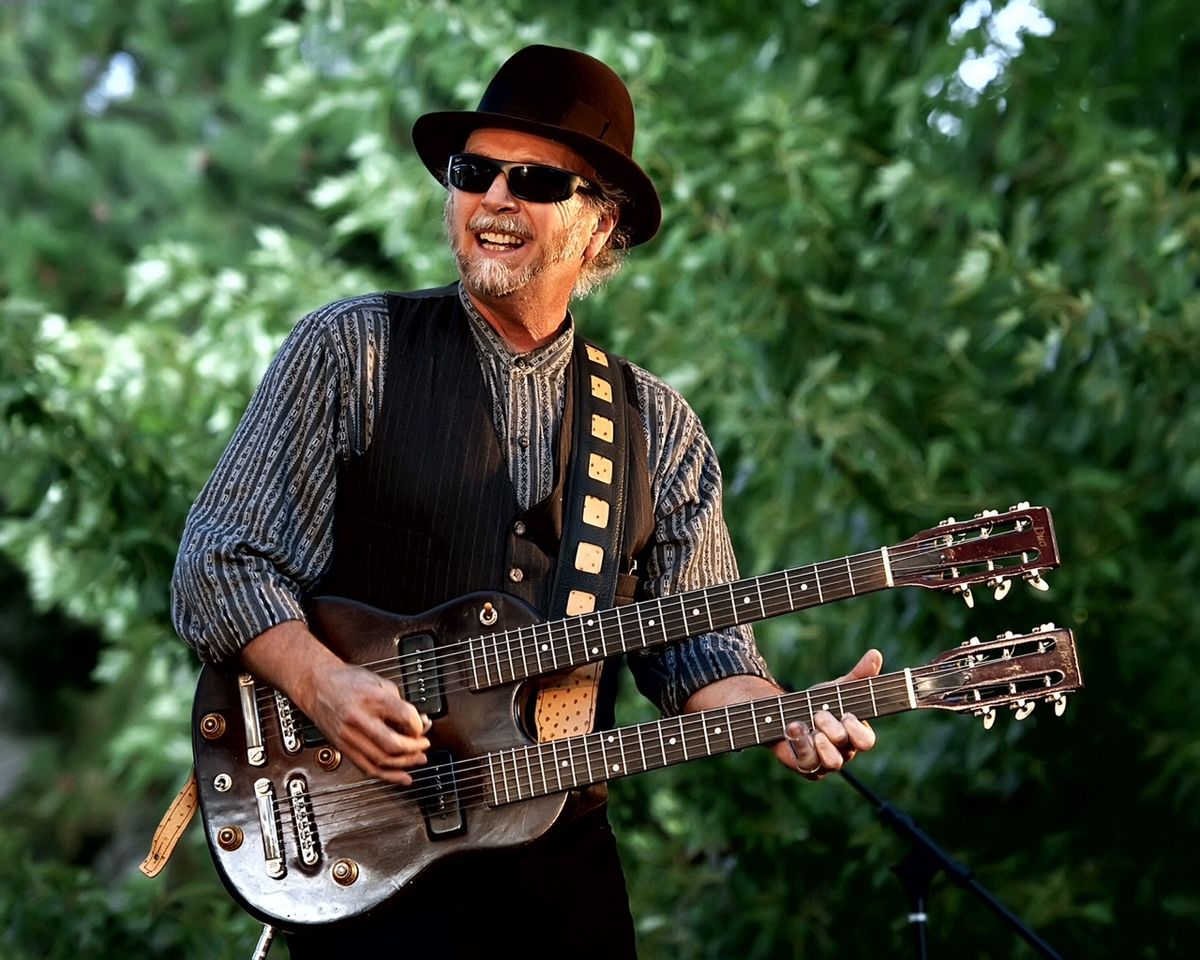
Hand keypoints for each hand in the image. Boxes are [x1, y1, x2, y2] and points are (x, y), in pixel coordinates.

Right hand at [305, 660, 432, 784]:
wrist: (316, 685)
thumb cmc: (347, 681)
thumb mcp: (379, 682)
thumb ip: (400, 703)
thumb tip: (419, 722)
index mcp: (371, 698)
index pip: (405, 717)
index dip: (419, 725)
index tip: (422, 726)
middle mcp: (358, 719)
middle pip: (393, 744)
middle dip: (414, 748)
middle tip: (424, 745)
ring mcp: (348, 736)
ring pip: (381, 760)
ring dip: (404, 763)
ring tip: (418, 759)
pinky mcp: (343, 747)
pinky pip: (367, 768)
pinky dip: (387, 776)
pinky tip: (401, 777)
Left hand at [774, 648, 881, 779]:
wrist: (787, 714)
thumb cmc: (819, 703)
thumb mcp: (838, 688)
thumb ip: (859, 675)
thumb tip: (876, 654)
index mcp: (855, 734)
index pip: (867, 741)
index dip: (857, 729)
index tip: (845, 714)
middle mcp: (844, 752)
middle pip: (848, 748)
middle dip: (833, 729)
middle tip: (819, 714)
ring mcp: (826, 763)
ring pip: (833, 762)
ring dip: (821, 742)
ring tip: (810, 725)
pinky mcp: (807, 766)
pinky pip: (808, 763)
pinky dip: (800, 743)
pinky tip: (793, 727)